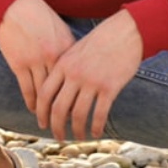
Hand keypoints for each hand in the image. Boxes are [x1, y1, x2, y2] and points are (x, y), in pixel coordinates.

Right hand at [0, 0, 75, 112]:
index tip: (80, 106)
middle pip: (61, 89)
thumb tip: (76, 69)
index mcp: (66, 46)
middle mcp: (52, 55)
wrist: (14, 6)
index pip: (75, 77)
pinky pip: (27, 89)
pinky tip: (33, 108)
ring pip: (43, 93)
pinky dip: (31, 102)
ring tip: (48, 119)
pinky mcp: (19, 64)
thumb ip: (68, 49)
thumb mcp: (59, 29)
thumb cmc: (39, 17)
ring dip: (45, 109)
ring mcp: (35, 60)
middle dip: (63, 107)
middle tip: (65, 120)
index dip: (78, 93)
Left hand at [36, 9, 142, 139]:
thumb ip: (66, 69)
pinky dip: (96, 127)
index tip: (42, 123)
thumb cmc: (101, 40)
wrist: (125, 31)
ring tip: (79, 136)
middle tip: (58, 137)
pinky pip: (99, 114)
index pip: (45, 93)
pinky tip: (96, 132)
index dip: (41, 112)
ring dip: (77, 131)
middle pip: (58, 108)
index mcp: (64, 63)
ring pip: (78, 115)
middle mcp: (75, 74)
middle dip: (56, 127)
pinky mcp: (110, 87)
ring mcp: (92, 81)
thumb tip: (59, 95)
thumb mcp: (77, 50)